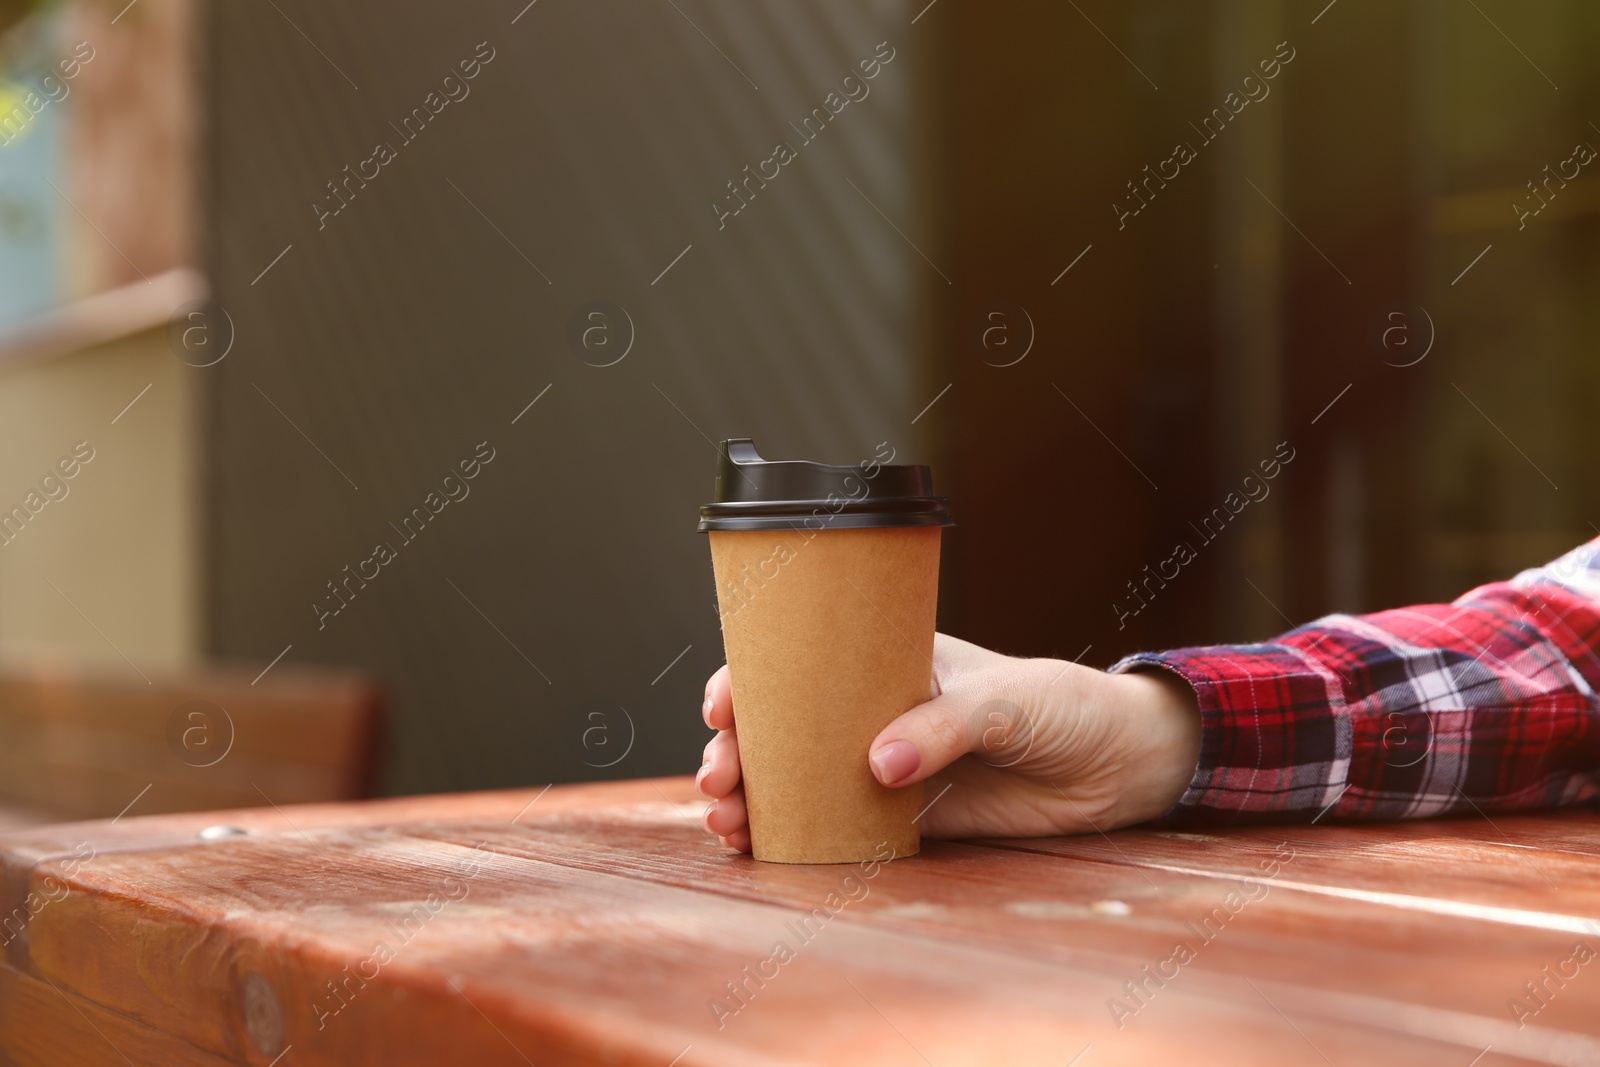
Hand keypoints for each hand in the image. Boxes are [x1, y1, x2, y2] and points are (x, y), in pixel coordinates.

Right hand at [695, 632, 1201, 851]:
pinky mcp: (905, 818)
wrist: (1114, 767)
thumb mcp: (1006, 701)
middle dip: (737, 752)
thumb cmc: (1062, 706)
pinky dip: (795, 838)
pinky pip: (837, 827)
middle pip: (783, 728)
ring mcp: (885, 766)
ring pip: (798, 780)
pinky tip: (762, 850)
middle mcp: (875, 710)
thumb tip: (878, 764)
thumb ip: (944, 726)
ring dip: (754, 799)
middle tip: (718, 780)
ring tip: (728, 822)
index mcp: (890, 660)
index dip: (750, 679)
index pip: (803, 661)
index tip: (722, 706)